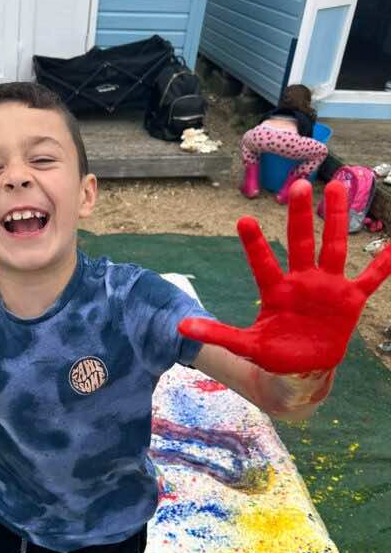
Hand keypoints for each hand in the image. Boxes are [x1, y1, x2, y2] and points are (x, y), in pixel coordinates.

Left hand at [178, 180, 390, 373]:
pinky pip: (371, 278)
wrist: (303, 368)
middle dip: (300, 216)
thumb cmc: (274, 352)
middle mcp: (301, 281)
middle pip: (300, 243)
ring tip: (336, 187)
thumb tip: (182, 327)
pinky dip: (384, 263)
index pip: (263, 263)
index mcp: (275, 290)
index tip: (244, 220)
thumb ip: (218, 334)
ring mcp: (327, 287)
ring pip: (333, 248)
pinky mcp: (349, 299)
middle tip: (299, 185)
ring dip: (336, 220)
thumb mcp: (246, 345)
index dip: (254, 245)